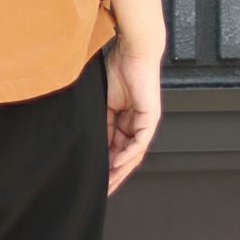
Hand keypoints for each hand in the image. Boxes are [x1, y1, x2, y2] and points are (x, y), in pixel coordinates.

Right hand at [104, 35, 162, 195]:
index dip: (105, 162)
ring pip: (133, 153)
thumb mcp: (104, 99)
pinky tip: (117, 163)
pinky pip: (139, 142)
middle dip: (114, 173)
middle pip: (126, 155)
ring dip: (120, 169)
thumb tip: (88, 135)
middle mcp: (137, 123)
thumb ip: (100, 118)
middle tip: (102, 189)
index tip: (94, 176)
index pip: (115, 146)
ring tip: (108, 182)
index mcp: (125, 118)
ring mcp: (145, 121)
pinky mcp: (150, 118)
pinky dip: (128, 154)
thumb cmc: (118, 66)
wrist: (132, 50)